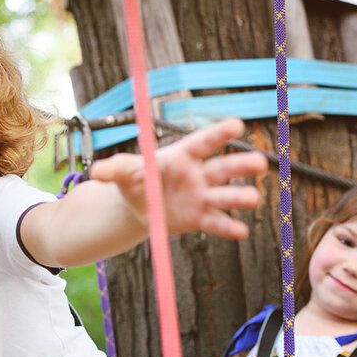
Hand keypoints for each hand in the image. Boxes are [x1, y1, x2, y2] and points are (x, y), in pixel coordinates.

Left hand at [88, 118, 267, 238]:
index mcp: (182, 156)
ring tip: (253, 198)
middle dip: (240, 165)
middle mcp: (198, 175)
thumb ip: (114, 170)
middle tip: (259, 163)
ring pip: (224, 196)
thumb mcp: (123, 172)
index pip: (203, 143)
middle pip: (222, 168)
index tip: (237, 124)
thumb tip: (97, 171)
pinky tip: (241, 231)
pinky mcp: (200, 219)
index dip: (219, 134)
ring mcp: (202, 197)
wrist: (139, 206)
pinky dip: (227, 228)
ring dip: (239, 197)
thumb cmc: (136, 180)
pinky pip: (215, 222)